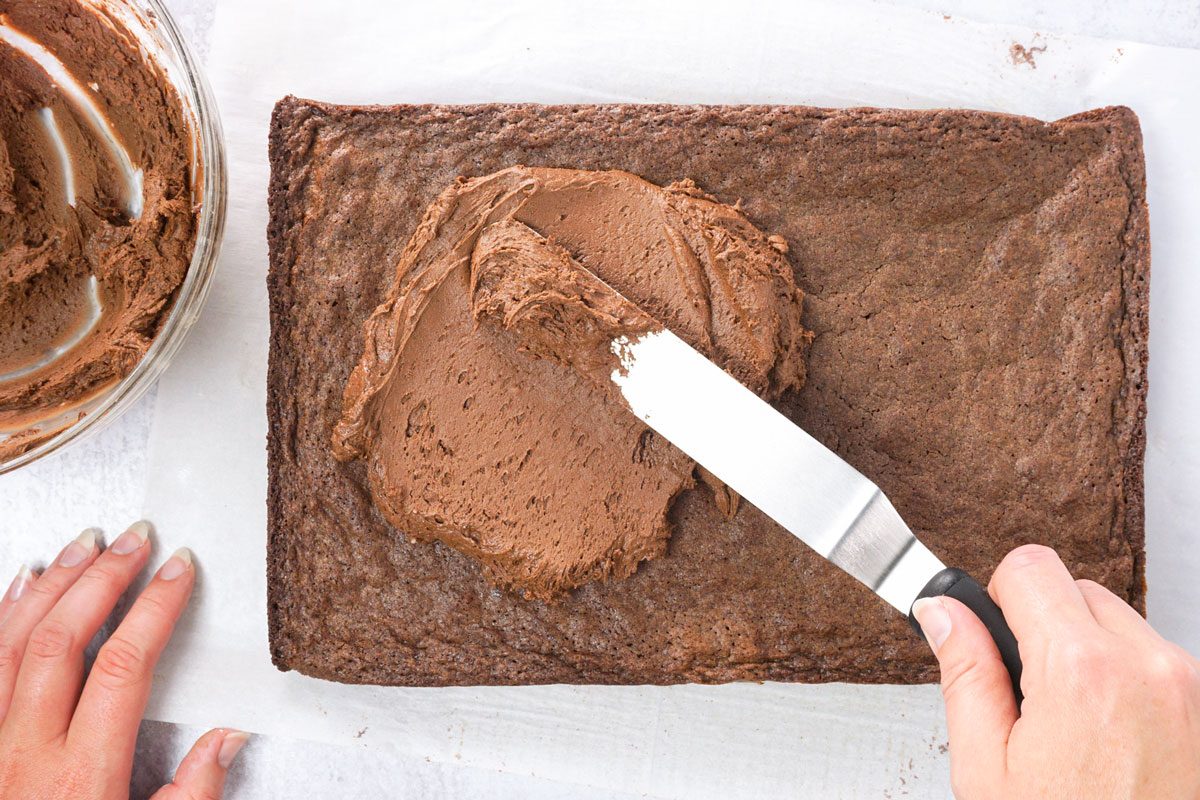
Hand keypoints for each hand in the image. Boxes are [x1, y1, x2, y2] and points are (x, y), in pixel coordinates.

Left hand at [0, 523, 246, 798]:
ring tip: (86, 544)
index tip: (179, 570)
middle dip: (105, 577)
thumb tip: (225, 739)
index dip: (156, 606)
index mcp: (80, 775)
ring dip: (53, 582)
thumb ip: (189, 795)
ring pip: (12, 640)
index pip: (125, 665)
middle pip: (64, 639)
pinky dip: (1, 613)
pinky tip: (21, 584)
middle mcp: (23, 750)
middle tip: (135, 539)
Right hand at [913, 544, 1199, 798]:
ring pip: (1115, 620)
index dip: (996, 595)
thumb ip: (965, 674)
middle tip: (1025, 693)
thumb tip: (943, 613)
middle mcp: (1145, 665)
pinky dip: (1121, 677)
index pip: (1029, 566)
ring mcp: (1185, 684)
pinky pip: (1149, 657)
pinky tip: (1105, 735)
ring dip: (1084, 650)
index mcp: (1080, 670)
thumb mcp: (988, 769)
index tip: (990, 632)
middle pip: (1074, 587)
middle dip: (1042, 624)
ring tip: (1069, 724)